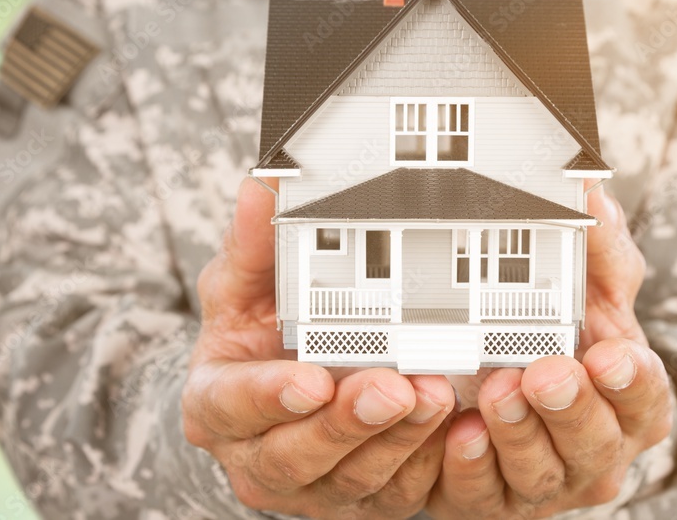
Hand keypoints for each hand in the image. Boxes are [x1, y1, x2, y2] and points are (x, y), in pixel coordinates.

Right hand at [183, 178, 455, 518]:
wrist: (279, 389)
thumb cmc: (257, 333)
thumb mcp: (243, 285)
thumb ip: (254, 243)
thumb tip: (262, 188)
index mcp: (219, 404)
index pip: (234, 405)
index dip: (270, 396)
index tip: (311, 378)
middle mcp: (258, 456)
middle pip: (297, 453)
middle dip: (349, 423)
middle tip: (394, 387)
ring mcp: (311, 485)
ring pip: (354, 477)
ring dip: (397, 442)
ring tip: (436, 396)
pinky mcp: (360, 496)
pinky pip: (396, 493)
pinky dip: (427, 464)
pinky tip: (457, 428)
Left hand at [427, 186, 671, 518]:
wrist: (499, 374)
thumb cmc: (561, 334)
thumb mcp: (586, 285)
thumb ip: (595, 242)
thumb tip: (588, 184)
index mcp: (628, 398)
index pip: (644, 395)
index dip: (630, 380)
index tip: (609, 355)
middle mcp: (596, 448)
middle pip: (594, 442)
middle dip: (570, 408)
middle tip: (545, 372)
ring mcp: (546, 479)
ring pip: (540, 473)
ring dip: (518, 435)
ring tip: (496, 394)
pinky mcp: (494, 498)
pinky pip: (483, 495)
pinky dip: (471, 468)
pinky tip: (459, 435)